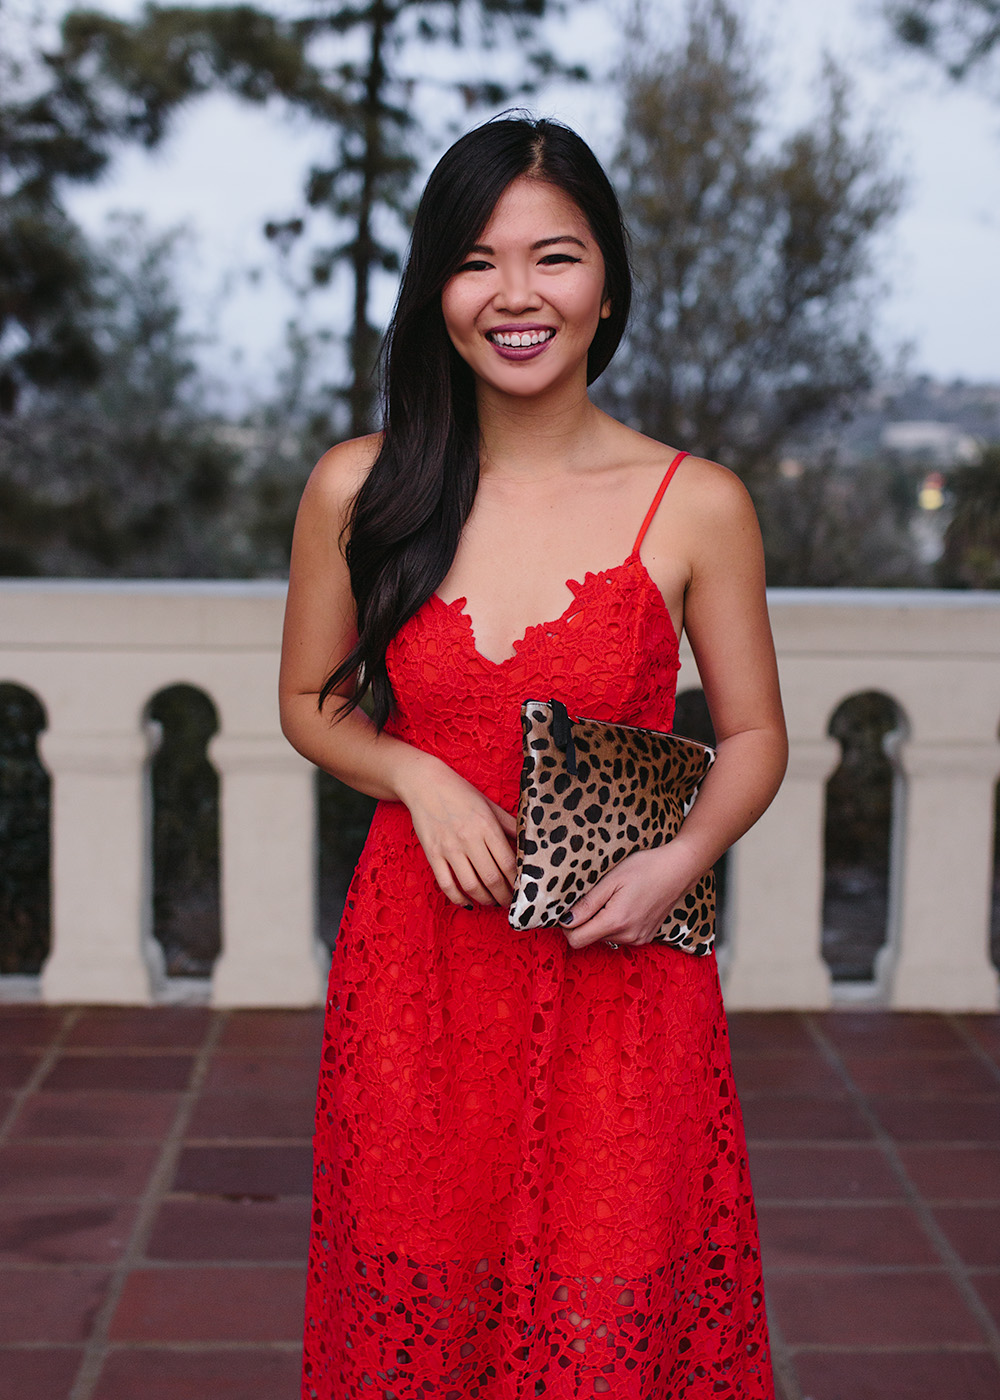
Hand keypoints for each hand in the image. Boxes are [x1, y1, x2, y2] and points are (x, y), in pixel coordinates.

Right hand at [402, 759, 516, 907]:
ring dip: (485, 899)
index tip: (521, 888)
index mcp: (487, 825)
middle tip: (509, 902)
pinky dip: (458, 898)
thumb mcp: (489, 805)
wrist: (424, 783)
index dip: (518, 881)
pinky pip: (446, 884)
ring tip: (492, 901)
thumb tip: (529, 842)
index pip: (508, 862)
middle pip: (492, 878)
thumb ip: (509, 825)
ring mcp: (449, 848)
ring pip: (471, 885)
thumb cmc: (460, 793)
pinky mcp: (432, 854)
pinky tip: (467, 901)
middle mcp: (469, 838)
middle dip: (504, 896)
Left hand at [557, 847, 697, 950]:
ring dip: (601, 922)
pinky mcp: (645, 938)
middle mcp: (628, 936)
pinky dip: (615, 924)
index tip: (571, 908)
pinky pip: (619, 936)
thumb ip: (587, 904)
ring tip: (614, 898)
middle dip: (586, 921)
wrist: (679, 869)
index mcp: (616, 921)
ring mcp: (638, 939)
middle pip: (590, 938)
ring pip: (604, 937)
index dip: (567, 926)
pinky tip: (625, 905)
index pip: (576, 940)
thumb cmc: (645, 868)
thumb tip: (565, 921)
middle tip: (596, 896)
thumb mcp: (611, 880)